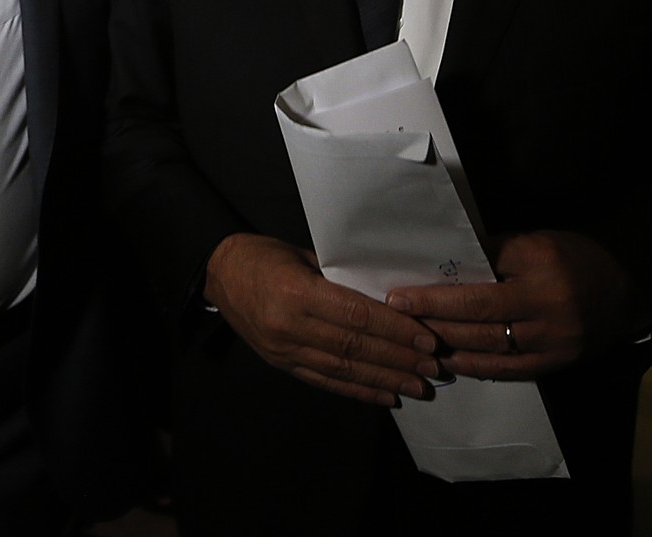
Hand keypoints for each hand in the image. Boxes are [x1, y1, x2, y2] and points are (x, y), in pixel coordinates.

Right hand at [204, 233, 441, 406]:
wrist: (219, 273)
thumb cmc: (265, 256)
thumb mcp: (304, 255)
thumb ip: (342, 278)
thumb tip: (389, 296)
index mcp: (297, 293)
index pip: (356, 315)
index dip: (395, 329)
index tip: (426, 339)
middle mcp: (290, 326)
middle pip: (354, 346)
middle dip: (397, 358)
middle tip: (432, 367)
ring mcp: (284, 349)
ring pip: (343, 368)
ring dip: (384, 379)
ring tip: (417, 386)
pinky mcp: (281, 363)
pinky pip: (324, 380)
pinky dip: (357, 390)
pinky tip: (384, 396)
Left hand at [386, 230, 635, 380]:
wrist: (626, 291)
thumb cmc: (572, 257)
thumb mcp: (534, 243)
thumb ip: (490, 254)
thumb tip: (442, 266)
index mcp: (540, 271)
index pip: (478, 286)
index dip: (435, 295)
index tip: (399, 297)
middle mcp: (548, 310)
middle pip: (479, 320)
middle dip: (433, 319)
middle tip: (397, 319)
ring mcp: (553, 343)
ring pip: (489, 348)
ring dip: (447, 344)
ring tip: (413, 339)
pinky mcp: (555, 364)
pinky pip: (507, 369)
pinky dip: (474, 365)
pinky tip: (448, 359)